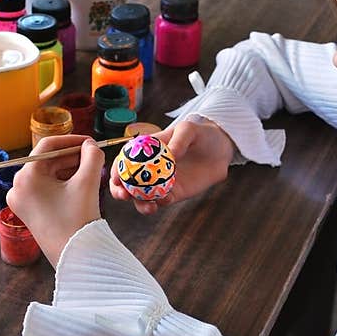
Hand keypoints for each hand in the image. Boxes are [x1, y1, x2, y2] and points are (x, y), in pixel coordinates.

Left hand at [6, 134, 103, 266]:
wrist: (75, 257)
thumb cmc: (77, 221)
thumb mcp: (87, 183)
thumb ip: (91, 157)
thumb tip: (91, 146)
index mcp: (26, 177)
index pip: (47, 146)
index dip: (71, 140)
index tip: (90, 142)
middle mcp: (18, 187)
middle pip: (47, 161)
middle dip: (72, 157)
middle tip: (94, 157)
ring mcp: (21, 201)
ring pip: (47, 175)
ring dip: (69, 170)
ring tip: (91, 172)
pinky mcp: (29, 211)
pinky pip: (45, 188)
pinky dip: (62, 184)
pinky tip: (81, 185)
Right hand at [109, 119, 234, 214]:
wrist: (220, 150)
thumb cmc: (200, 134)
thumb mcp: (189, 129)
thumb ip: (179, 139)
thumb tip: (171, 154)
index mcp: (144, 151)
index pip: (124, 162)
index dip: (115, 171)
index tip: (116, 179)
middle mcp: (148, 169)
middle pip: (127, 184)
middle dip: (120, 192)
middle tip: (125, 196)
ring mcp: (160, 183)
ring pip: (142, 197)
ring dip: (141, 204)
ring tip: (149, 206)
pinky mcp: (174, 193)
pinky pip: (163, 201)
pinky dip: (161, 202)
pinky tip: (166, 199)